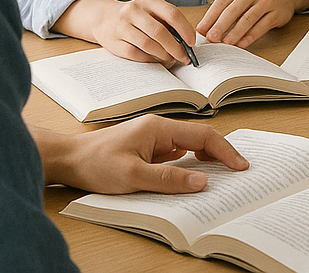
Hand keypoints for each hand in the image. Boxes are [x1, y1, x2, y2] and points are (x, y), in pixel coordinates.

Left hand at [33, 115, 247, 193]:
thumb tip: (202, 181)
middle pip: (198, 139)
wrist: (68, 161)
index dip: (223, 150)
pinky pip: (174, 158)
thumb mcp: (133, 176)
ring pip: (188, 148)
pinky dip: (188, 167)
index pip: (201, 135)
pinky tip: (192, 179)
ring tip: (222, 177)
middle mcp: (159, 130)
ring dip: (205, 161)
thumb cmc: (96, 164)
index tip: (240, 166)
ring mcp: (153, 140)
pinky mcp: (146, 152)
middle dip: (220, 154)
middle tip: (238, 172)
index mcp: (159, 128)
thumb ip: (169, 178)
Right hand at [54, 0, 197, 65]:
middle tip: (184, 57)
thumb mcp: (152, 10)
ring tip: (171, 59)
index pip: (172, 14)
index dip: (185, 30)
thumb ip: (168, 21)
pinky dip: (149, 59)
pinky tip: (156, 60)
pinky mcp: (114, 41)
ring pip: (148, 44)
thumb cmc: (137, 16)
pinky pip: (136, 54)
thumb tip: (187, 42)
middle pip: (160, 32)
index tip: (192, 43)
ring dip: (163, 55)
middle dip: (175, 48)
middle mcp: (133, 10)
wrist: (104, 18)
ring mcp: (122, 25)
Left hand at [196, 0, 308, 47]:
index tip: (201, 31)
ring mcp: (265, 2)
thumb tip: (206, 31)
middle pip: (233, 10)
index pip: (221, 3)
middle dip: (221, 25)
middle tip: (212, 38)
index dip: (210, 17)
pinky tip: (242, 44)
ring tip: (226, 43)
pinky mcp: (276, 13)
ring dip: (236, 32)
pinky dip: (250, 36)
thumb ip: (224, 13)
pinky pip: (262, 26)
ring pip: (248, 18)